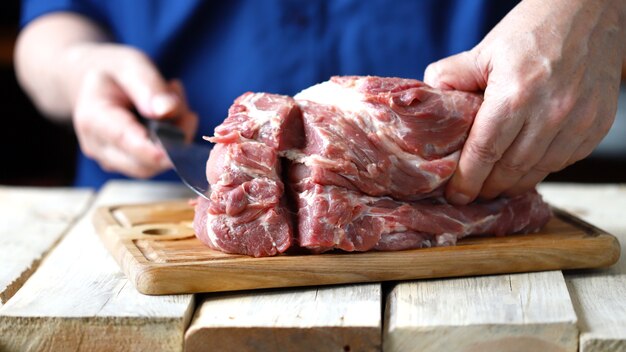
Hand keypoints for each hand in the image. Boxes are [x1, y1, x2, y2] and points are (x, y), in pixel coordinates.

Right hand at [69, 44, 197, 177]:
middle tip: (181, 102)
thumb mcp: (132, 65)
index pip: (124, 140)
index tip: (175, 152)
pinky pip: (157, 161)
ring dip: (175, 138)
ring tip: (173, 101)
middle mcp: (97, 146)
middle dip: (173, 139)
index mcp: (93, 117)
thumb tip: (167, 110)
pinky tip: (168, 114)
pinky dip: (171, 141)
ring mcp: (110, 160)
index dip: (151, 149)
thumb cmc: (114, 71)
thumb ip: (149, 86)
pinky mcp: (126, 164)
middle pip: (143, 164)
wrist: (97, 81)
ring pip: (155, 164)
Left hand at [424, 0, 624, 203]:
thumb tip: (429, 103)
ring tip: (496, 185)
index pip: (485, 152)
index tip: (456, 195)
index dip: (468, 180)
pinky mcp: (597, 126)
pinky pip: (564, 162)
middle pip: (511, 169)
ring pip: (539, 171)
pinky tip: (525, 166)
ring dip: (514, 183)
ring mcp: (579, 122)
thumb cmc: (532, 30)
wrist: (587, 12)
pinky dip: (542, 169)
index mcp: (515, 94)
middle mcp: (551, 113)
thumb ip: (451, 78)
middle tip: (473, 194)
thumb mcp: (483, 50)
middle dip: (488, 188)